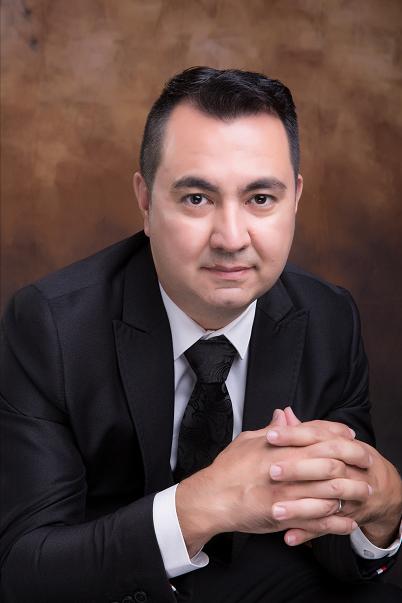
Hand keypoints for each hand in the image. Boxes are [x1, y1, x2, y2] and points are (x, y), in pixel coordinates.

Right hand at [175, 409, 361, 555]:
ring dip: (350, 492)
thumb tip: (283, 414)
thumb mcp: (248, 440)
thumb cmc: (227, 469)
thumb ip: (271, 429)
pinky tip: (346, 521)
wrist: (212, 498)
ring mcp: (287, 493)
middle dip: (351, 461)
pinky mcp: (285, 516)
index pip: (316, 434)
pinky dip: (336, 521)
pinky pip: (318, 520)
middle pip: (330, 460)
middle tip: (364, 463)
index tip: (349, 435)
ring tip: (361, 492)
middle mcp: (286, 467)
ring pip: (329, 491)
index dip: (336, 433)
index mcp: (278, 446)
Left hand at [269, 408, 401, 547]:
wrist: (383, 488)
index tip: (270, 436)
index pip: (318, 435)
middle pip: (325, 466)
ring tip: (274, 509)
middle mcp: (350, 469)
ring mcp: (351, 495)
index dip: (294, 435)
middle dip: (297, 469)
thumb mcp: (331, 440)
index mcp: (344, 445)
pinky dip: (308, 533)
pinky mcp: (347, 518)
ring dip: (300, 507)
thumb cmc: (350, 459)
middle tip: (271, 470)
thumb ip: (305, 430)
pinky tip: (288, 536)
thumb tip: (283, 414)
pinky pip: (327, 527)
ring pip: (326, 500)